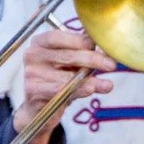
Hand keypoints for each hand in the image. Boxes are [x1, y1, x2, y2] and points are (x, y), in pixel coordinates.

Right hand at [16, 27, 115, 143]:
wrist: (40, 107)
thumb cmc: (56, 80)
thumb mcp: (68, 64)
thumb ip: (82, 54)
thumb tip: (106, 50)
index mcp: (39, 43)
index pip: (58, 37)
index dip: (79, 40)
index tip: (97, 44)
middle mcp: (32, 55)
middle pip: (67, 55)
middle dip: (92, 59)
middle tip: (111, 65)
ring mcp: (32, 74)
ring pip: (67, 76)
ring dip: (90, 80)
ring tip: (107, 84)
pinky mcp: (35, 92)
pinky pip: (63, 91)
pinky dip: (80, 90)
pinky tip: (92, 89)